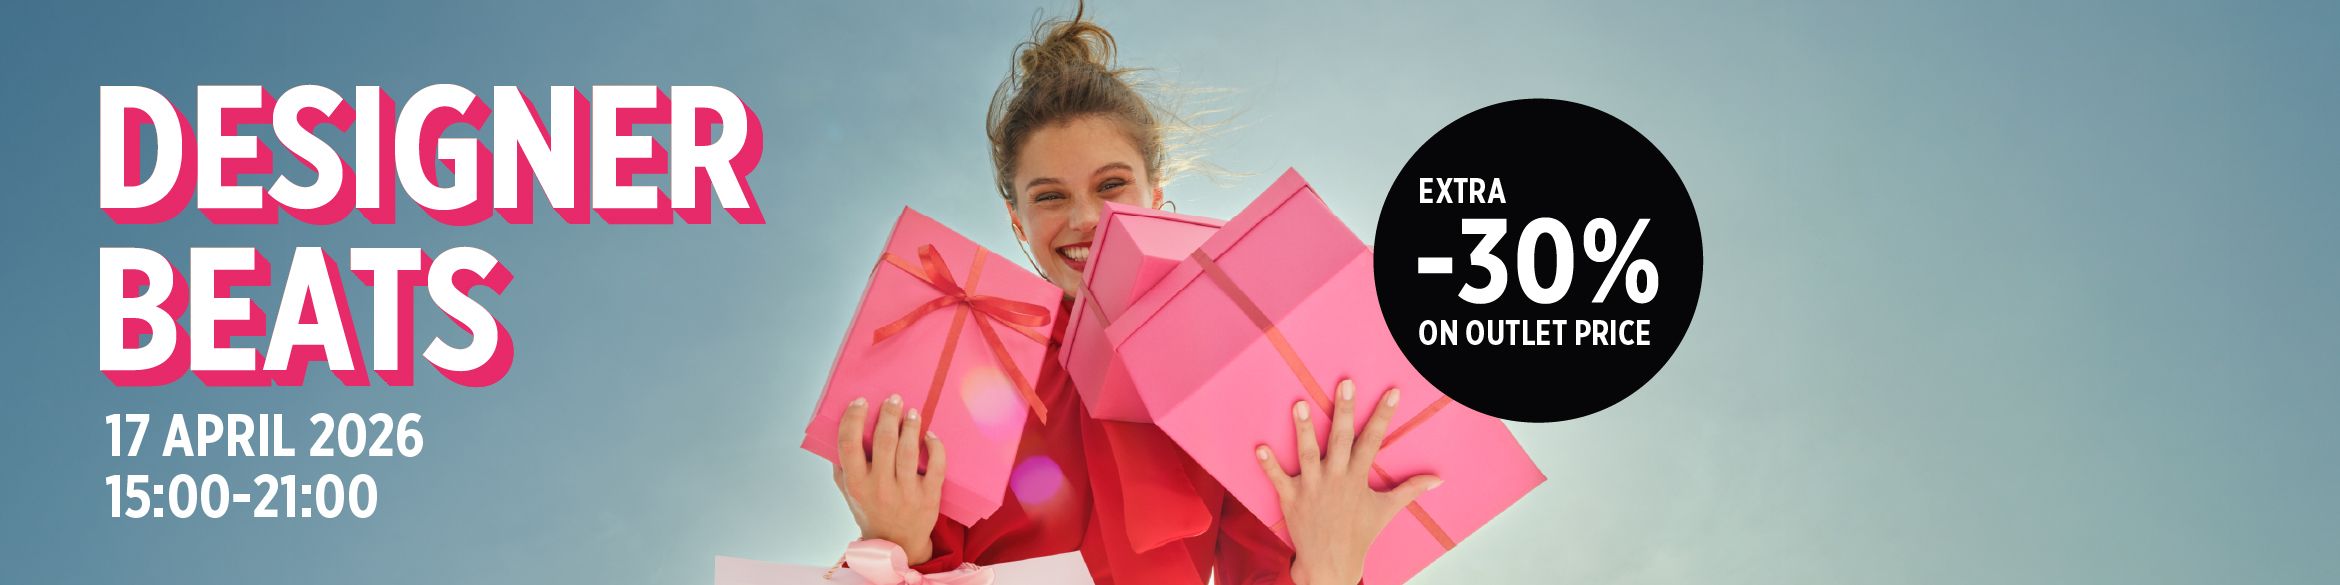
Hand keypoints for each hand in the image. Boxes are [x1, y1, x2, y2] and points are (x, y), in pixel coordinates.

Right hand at [832, 394, 946, 564]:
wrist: (897, 544)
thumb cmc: (870, 510)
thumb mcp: (848, 492)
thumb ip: (841, 465)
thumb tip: (840, 429)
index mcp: (856, 484)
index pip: (849, 444)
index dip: (853, 419)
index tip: (860, 402)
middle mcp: (879, 487)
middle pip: (883, 442)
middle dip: (888, 414)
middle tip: (893, 399)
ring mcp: (905, 492)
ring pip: (909, 450)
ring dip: (911, 426)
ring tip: (912, 411)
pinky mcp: (929, 497)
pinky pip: (936, 465)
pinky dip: (934, 446)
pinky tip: (930, 435)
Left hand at [1256, 380, 1441, 584]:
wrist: (1331, 562)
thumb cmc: (1359, 533)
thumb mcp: (1386, 509)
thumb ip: (1410, 489)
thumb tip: (1437, 480)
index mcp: (1357, 478)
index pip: (1374, 440)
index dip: (1383, 416)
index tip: (1391, 393)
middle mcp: (1335, 478)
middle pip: (1340, 439)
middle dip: (1343, 411)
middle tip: (1345, 384)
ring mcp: (1311, 487)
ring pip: (1307, 453)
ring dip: (1304, 430)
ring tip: (1301, 404)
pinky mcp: (1290, 498)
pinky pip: (1277, 479)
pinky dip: (1268, 465)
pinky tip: (1260, 447)